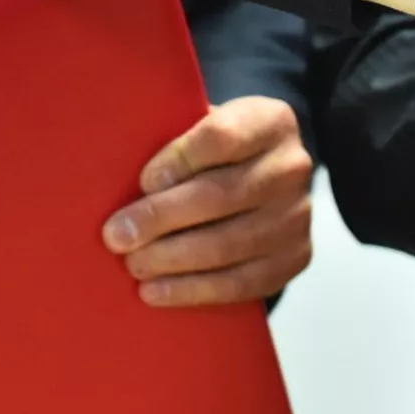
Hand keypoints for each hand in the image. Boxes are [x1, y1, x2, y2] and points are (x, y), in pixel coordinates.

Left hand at [101, 97, 313, 306]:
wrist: (265, 180)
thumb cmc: (213, 153)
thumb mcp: (200, 125)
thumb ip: (170, 138)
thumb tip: (116, 173)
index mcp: (270, 122)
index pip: (222, 137)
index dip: (179, 159)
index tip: (143, 182)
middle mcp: (292, 167)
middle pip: (221, 195)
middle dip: (162, 218)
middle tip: (116, 235)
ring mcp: (298, 216)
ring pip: (229, 244)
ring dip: (172, 258)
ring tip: (133, 263)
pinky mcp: (295, 258)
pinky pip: (241, 283)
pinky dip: (193, 290)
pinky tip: (156, 291)